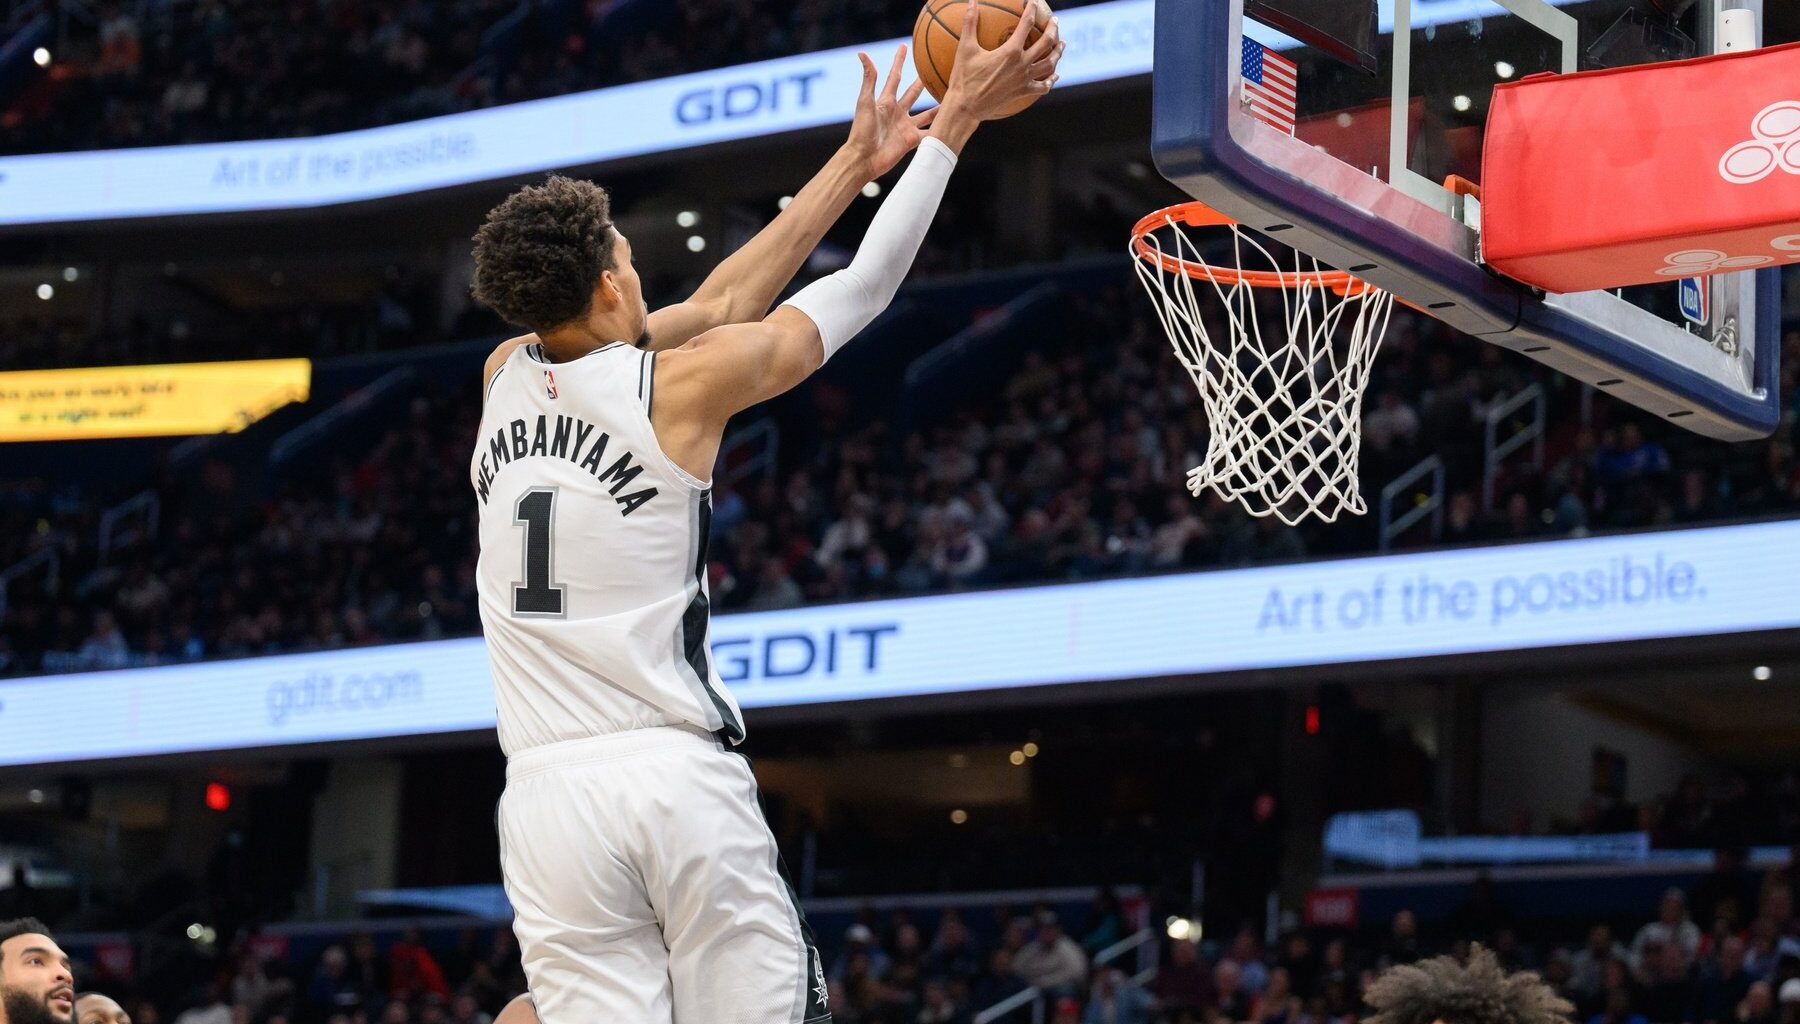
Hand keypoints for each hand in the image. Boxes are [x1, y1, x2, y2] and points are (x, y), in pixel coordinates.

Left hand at [843, 46, 938, 180]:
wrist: (864, 158)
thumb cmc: (862, 130)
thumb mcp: (865, 101)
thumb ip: (869, 79)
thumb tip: (862, 54)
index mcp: (886, 101)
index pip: (895, 76)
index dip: (899, 61)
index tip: (904, 46)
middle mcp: (897, 112)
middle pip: (913, 93)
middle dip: (923, 82)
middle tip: (934, 71)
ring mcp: (906, 126)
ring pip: (926, 113)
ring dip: (937, 107)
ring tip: (950, 98)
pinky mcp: (911, 141)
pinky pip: (929, 133)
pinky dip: (940, 129)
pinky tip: (951, 124)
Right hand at [941, 0, 1061, 123]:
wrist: (966, 107)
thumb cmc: (964, 77)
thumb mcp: (965, 48)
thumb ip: (969, 23)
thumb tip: (971, 1)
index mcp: (1011, 51)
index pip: (1026, 24)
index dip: (1032, 10)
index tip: (1034, 3)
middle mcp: (1022, 64)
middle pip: (1046, 43)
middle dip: (1052, 29)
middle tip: (1055, 21)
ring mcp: (1025, 79)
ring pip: (1050, 64)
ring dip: (1058, 52)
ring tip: (1062, 44)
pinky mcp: (1023, 91)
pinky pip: (1043, 86)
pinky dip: (1050, 81)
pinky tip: (1054, 76)